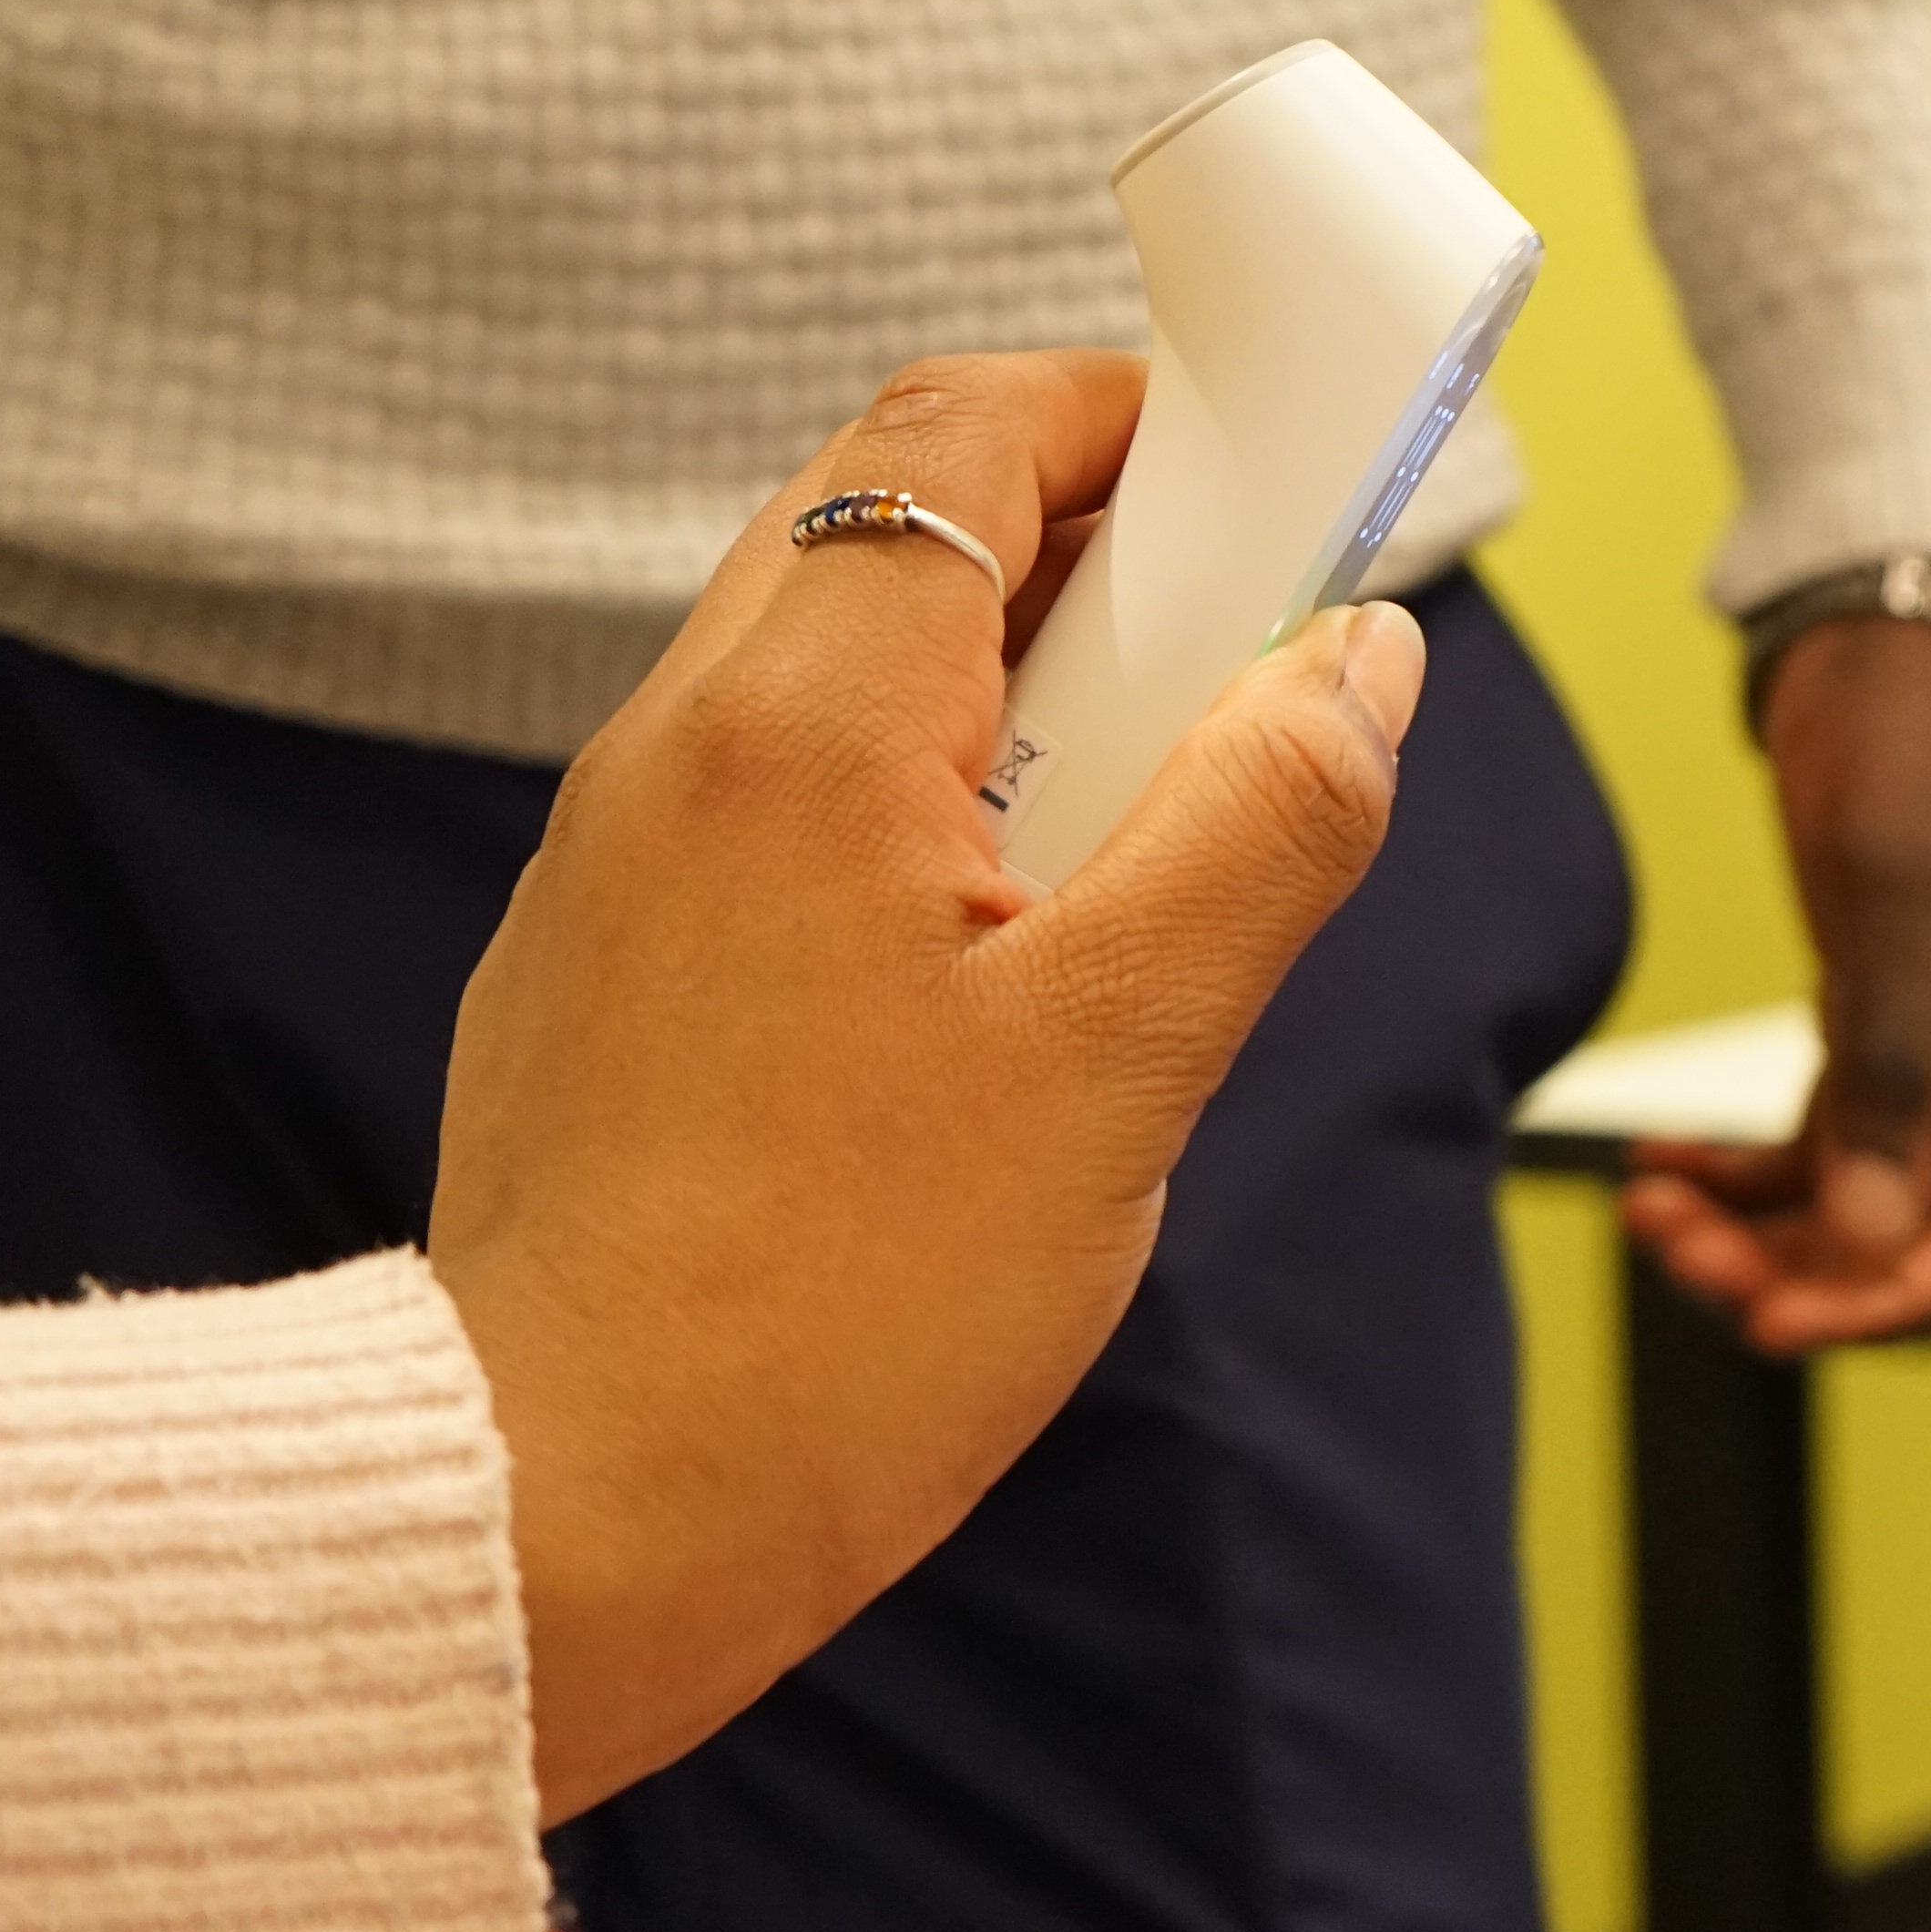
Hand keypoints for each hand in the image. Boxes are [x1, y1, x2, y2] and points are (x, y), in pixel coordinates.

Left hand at [431, 351, 1421, 1820]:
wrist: (568, 1515)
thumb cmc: (840, 1312)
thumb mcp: (1123, 1060)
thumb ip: (1264, 828)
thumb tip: (1362, 658)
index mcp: (803, 727)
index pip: (967, 432)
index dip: (1138, 416)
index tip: (1280, 481)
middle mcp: (679, 747)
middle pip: (896, 515)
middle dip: (1095, 536)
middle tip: (1246, 657)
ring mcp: (622, 853)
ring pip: (837, 655)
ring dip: (1017, 677)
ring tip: (1152, 828)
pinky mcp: (610, 957)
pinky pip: (781, 788)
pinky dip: (924, 788)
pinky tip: (1016, 949)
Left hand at [1625, 619, 1930, 1352]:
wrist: (1898, 625)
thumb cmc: (1912, 730)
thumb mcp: (1889, 885)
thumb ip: (1889, 1065)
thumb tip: (1875, 1237)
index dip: (1891, 1300)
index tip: (1771, 1323)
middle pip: (1917, 1231)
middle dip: (1799, 1267)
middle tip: (1670, 1250)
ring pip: (1865, 1196)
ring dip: (1761, 1227)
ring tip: (1649, 1208)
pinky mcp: (1892, 1016)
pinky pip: (1830, 1138)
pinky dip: (1748, 1169)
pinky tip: (1663, 1164)